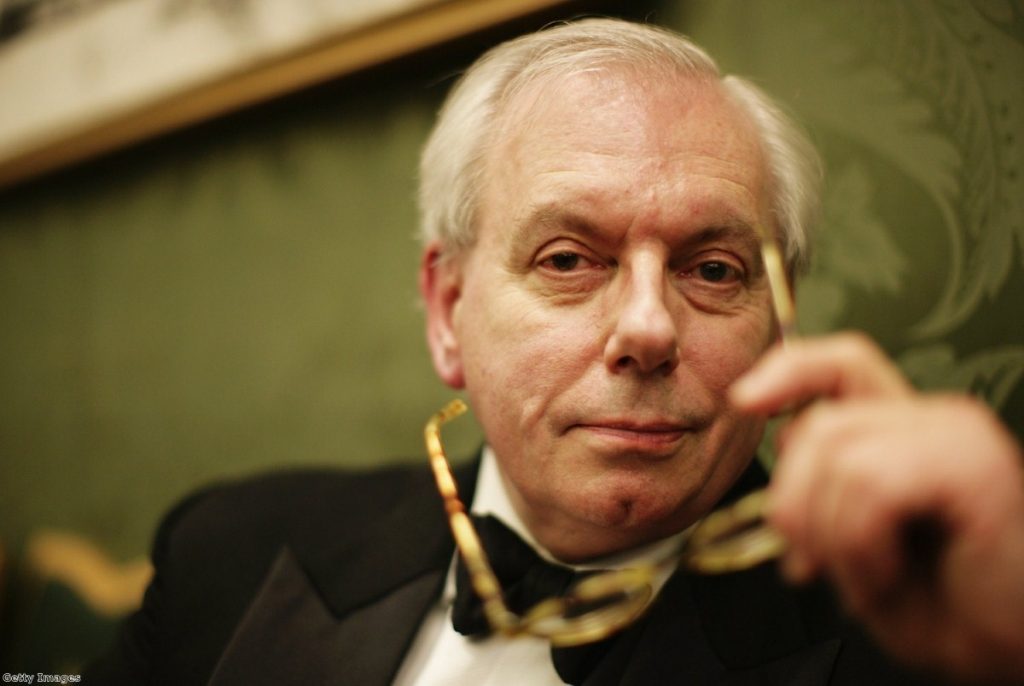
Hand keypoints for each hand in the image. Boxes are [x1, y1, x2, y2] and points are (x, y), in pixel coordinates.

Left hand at [731, 332, 1023, 681]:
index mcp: (907, 431)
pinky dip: (861, 544)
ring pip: (836, 455)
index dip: (787, 370)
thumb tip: (783, 441)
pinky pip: (870, 484)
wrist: (1013, 649)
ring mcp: (958, 436)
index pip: (841, 363)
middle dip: (793, 500)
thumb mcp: (855, 541)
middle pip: (820, 423)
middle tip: (806, 564)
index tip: (742, 400)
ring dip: (831, 535)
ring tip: (867, 579)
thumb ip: (821, 484)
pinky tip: (888, 576)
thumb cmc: (944, 606)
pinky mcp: (973, 465)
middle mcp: (936, 420)